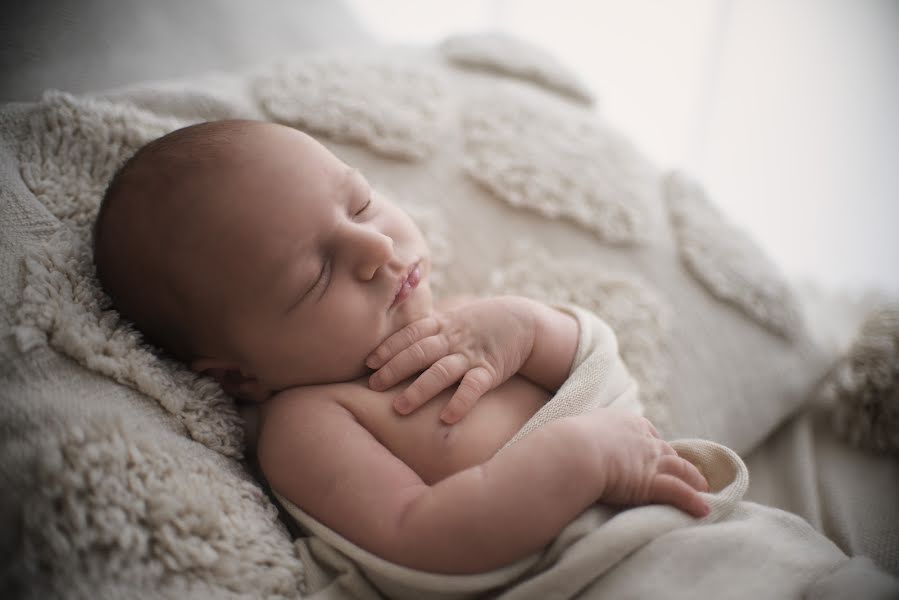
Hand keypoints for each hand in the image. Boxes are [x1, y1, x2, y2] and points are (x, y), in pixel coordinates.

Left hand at [366, 297, 538, 423]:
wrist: (524, 321)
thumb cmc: (481, 324)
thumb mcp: (453, 320)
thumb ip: (428, 331)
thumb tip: (395, 346)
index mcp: (442, 325)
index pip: (410, 334)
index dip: (389, 347)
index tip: (368, 362)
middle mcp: (453, 339)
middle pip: (419, 352)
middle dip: (395, 369)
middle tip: (373, 386)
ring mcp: (471, 354)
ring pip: (441, 370)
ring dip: (419, 389)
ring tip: (400, 407)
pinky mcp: (491, 370)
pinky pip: (474, 386)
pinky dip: (460, 401)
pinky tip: (447, 418)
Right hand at [576, 408, 709, 517]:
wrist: (571, 452)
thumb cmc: (564, 442)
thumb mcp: (575, 432)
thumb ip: (580, 437)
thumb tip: (565, 443)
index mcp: (624, 422)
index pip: (647, 433)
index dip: (655, 445)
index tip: (658, 453)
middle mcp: (642, 439)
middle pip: (668, 451)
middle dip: (680, 462)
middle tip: (690, 473)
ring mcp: (649, 460)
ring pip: (681, 469)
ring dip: (694, 481)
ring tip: (704, 491)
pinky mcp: (651, 482)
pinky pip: (679, 492)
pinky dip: (693, 501)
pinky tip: (703, 510)